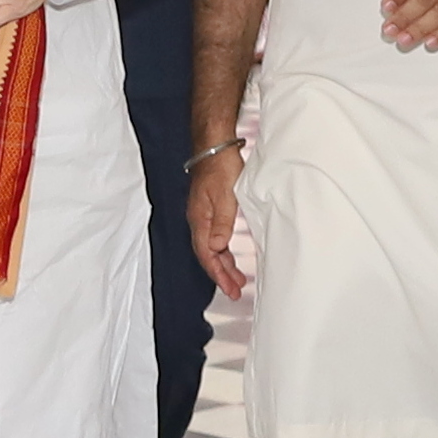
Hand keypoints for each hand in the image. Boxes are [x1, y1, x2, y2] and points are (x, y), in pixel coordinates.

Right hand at [187, 145, 248, 298]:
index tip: (230, 289)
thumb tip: (216, 247)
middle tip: (236, 291)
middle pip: (209, 255)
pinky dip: (224, 250)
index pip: (207, 255)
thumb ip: (222, 222)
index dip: (218, 274)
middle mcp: (200, 220)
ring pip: (212, 247)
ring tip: (237, 279)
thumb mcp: (226, 195)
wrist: (215, 147)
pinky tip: (231, 254)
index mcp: (200, 219)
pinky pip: (215, 237)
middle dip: (222, 275)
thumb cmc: (220, 167)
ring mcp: (204, 215)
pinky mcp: (211, 209)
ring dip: (224, 264)